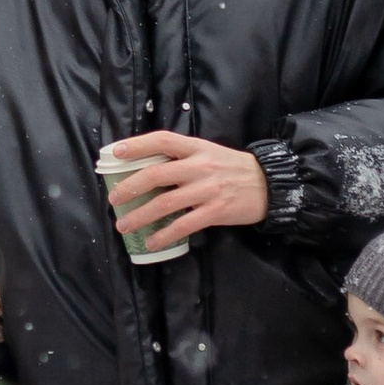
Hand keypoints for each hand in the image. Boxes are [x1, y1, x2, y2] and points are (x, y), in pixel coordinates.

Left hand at [104, 127, 270, 248]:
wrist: (270, 185)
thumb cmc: (234, 169)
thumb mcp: (210, 153)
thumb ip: (184, 158)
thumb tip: (148, 168)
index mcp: (197, 148)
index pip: (163, 140)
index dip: (137, 145)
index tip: (115, 153)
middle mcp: (200, 166)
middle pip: (156, 174)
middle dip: (130, 187)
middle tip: (113, 199)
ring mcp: (208, 189)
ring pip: (165, 202)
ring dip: (140, 216)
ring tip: (124, 225)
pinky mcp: (216, 211)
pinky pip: (184, 225)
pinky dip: (164, 235)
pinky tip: (152, 243)